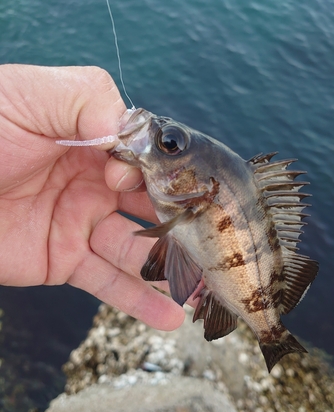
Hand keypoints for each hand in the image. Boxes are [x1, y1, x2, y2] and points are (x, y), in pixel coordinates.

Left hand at [0, 64, 184, 329]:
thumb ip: (91, 102)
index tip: (178, 191)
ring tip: (208, 290)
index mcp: (93, 141)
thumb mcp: (33, 95)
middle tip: (221, 246)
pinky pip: (109, 284)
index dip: (168, 176)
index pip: (150, 161)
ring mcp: (81, 225)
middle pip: (154, 208)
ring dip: (174, 271)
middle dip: (187, 226)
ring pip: (138, 252)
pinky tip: (172, 316)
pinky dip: (140, 302)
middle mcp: (95, 184)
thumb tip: (134, 145)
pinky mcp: (63, 262)